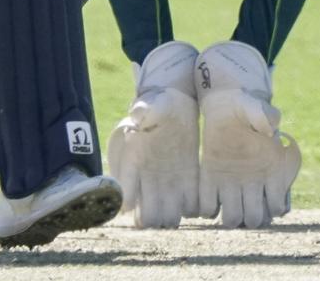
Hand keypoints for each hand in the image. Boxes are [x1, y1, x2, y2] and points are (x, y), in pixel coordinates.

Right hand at [107, 41, 198, 227]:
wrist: (177, 105)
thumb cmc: (159, 102)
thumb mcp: (152, 103)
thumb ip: (144, 111)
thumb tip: (137, 116)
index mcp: (133, 160)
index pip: (124, 188)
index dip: (127, 199)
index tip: (132, 202)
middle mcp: (147, 178)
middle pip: (145, 215)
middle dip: (151, 217)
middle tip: (162, 209)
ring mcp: (167, 183)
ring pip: (167, 217)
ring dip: (172, 217)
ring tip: (179, 205)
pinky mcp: (187, 183)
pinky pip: (190, 207)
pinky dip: (192, 208)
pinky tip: (195, 197)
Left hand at [194, 41, 300, 228]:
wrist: (225, 104)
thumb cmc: (245, 106)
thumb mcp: (254, 106)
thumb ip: (264, 114)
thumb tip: (270, 128)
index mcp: (271, 171)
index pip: (278, 205)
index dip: (275, 207)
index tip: (267, 195)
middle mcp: (253, 184)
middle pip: (256, 219)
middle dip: (252, 217)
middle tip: (244, 205)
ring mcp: (231, 184)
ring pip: (234, 218)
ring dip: (231, 218)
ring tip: (226, 206)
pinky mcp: (211, 179)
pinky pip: (209, 205)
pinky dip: (208, 207)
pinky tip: (209, 197)